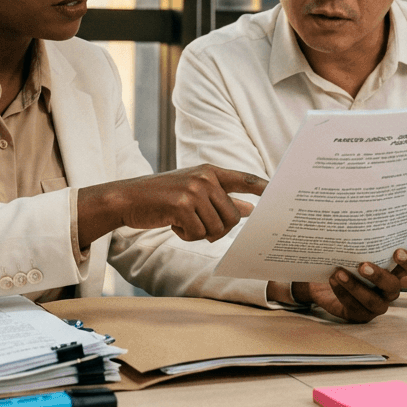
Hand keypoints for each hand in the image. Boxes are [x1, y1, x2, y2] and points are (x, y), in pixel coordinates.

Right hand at [77, 164, 266, 245]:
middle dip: (218, 229)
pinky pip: (198, 234)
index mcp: (210, 171)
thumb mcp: (193, 193)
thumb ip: (220, 199)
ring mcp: (194, 190)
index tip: (279, 194)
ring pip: (217, 228)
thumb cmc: (162, 198)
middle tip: (196, 224)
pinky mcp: (181, 205)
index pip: (245, 178)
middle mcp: (205, 178)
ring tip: (182, 221)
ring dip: (200, 233)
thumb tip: (249, 210)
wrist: (127, 198)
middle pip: (233, 216)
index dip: (264, 187)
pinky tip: (172, 223)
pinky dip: (186, 235)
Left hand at [291, 248, 406, 323]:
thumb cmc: (346, 261)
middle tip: (363, 265)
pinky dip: (343, 293)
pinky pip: (355, 308)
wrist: (326, 280)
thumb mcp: (354, 250)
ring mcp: (377, 304)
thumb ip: (362, 241)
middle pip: (392, 286)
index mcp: (394, 271)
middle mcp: (389, 289)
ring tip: (339, 273)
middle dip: (378, 276)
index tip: (397, 252)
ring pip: (373, 301)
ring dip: (356, 287)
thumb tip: (355, 220)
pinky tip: (332, 281)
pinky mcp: (361, 314)